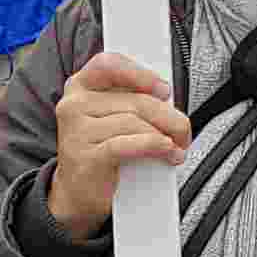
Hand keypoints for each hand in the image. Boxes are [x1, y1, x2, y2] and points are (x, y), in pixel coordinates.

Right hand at [44, 50, 192, 237]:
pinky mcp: (86, 156)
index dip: (140, 74)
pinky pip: (129, 144)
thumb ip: (132, 99)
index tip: (164, 89)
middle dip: (168, 116)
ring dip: (166, 135)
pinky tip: (168, 152)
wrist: (78, 192)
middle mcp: (74, 104)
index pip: (108, 64)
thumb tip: (167, 96)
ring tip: (176, 147)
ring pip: (135, 123)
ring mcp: (77, 131)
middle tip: (182, 130)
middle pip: (135, 101)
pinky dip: (155, 146)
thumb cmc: (103, 149)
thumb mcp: (114, 117)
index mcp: (80, 86)